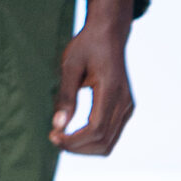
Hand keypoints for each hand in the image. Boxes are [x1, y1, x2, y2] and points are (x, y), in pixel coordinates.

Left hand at [49, 0, 135, 156]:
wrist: (109, 33)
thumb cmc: (87, 45)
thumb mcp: (70, 65)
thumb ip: (65, 96)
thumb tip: (58, 126)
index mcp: (112, 90)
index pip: (95, 129)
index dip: (73, 140)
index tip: (53, 136)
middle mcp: (124, 102)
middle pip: (103, 142)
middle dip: (77, 147)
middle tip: (54, 138)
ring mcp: (128, 107)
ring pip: (108, 143)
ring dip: (84, 148)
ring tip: (62, 138)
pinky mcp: (125, 109)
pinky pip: (111, 135)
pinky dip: (92, 141)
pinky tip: (74, 133)